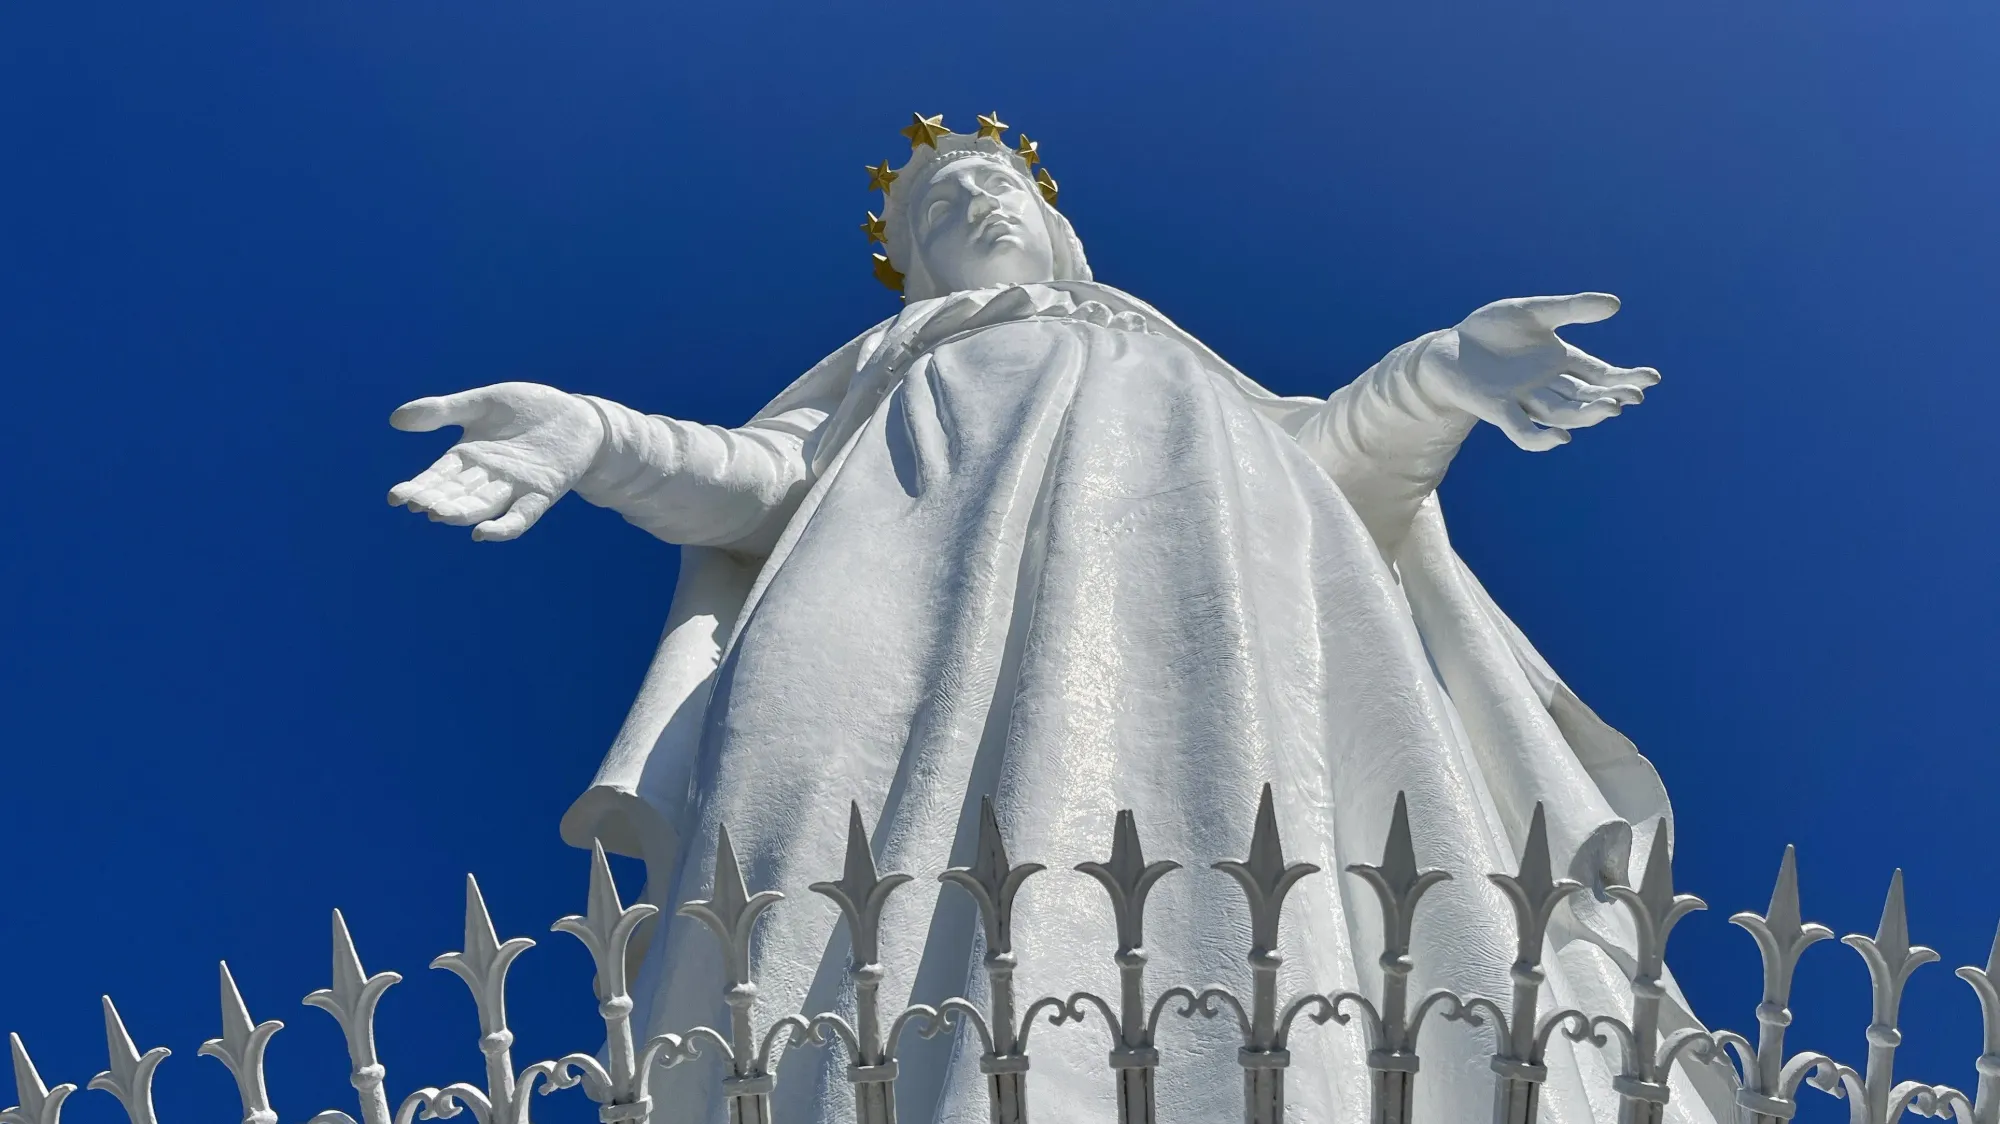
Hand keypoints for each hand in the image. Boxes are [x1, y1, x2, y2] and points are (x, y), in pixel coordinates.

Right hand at [386, 382, 603, 540]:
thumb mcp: (483, 404)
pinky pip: (521, 516)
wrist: (575, 416)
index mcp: (468, 457)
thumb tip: (395, 420)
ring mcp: (514, 488)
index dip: (418, 488)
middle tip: (416, 505)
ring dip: (462, 512)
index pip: (437, 476)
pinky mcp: (541, 493)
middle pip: (456, 493)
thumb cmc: (528, 408)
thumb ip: (443, 411)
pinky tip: (482, 534)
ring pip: (483, 506)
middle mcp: (487, 477)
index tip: (396, 498)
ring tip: (439, 514)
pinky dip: (503, 528)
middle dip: (437, 500)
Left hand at [1418, 293, 1659, 451]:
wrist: (1447, 348)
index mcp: (1560, 361)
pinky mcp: (1496, 408)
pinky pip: (1522, 431)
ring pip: (1562, 414)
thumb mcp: (1534, 311)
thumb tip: (1616, 305)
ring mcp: (1523, 399)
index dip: (1624, 379)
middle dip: (1611, 398)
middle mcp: (1546, 385)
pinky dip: (1541, 439)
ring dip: (1586, 414)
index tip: (1652, 379)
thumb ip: (1571, 308)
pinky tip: (1562, 438)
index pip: (1600, 375)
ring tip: (1611, 408)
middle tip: (1634, 397)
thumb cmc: (1490, 330)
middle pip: (1585, 397)